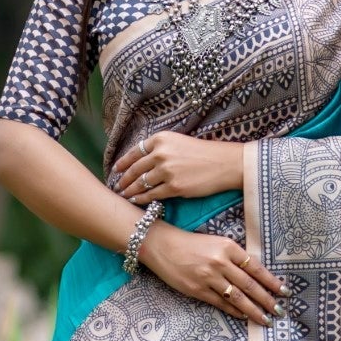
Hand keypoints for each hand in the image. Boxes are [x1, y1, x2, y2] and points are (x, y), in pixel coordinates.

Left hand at [112, 130, 244, 202]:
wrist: (225, 163)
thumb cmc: (204, 153)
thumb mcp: (178, 142)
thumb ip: (160, 148)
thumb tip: (143, 161)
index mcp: (160, 139)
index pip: (134, 152)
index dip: (122, 163)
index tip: (115, 170)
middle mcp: (160, 153)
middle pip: (135, 169)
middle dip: (123, 179)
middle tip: (116, 186)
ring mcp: (166, 171)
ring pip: (141, 183)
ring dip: (129, 190)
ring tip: (123, 195)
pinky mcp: (174, 187)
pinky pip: (151, 195)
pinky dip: (141, 199)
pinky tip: (136, 201)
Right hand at [138, 221, 286, 325]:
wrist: (161, 245)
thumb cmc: (191, 243)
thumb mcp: (216, 242)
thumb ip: (235, 256)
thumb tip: (256, 275)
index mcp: (228, 247)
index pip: (256, 268)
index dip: (272, 281)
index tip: (285, 291)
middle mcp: (220, 262)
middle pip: (250, 285)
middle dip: (268, 300)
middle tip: (280, 311)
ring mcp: (208, 278)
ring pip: (237, 298)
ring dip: (254, 310)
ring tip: (266, 319)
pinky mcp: (197, 290)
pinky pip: (221, 303)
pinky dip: (235, 311)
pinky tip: (244, 316)